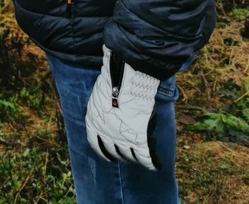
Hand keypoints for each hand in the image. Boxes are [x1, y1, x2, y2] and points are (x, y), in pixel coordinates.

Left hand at [85, 46, 160, 170]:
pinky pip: (146, 157)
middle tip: (125, 157)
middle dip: (119, 155)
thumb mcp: (100, 95)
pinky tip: (155, 166)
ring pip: (128, 155)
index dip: (102, 151)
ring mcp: (122, 138)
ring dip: (133, 158)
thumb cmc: (112, 81)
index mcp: (94, 122)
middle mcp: (105, 133)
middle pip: (113, 151)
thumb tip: (110, 108)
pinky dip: (151, 163)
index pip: (95, 143)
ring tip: (138, 159)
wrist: (126, 81)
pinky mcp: (139, 140)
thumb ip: (103, 107)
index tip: (108, 156)